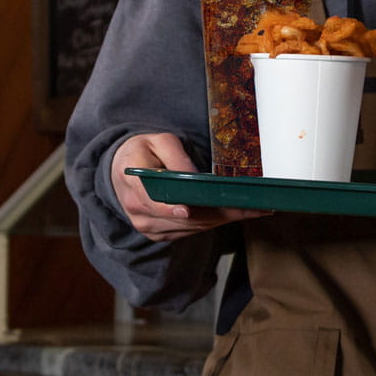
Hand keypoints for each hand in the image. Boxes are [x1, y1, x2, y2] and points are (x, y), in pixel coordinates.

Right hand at [109, 132, 271, 241]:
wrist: (122, 169)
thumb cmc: (143, 151)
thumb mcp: (158, 141)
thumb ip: (176, 157)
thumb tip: (194, 176)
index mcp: (133, 184)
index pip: (154, 202)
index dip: (174, 209)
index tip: (191, 210)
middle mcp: (139, 212)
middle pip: (185, 218)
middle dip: (220, 213)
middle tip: (253, 206)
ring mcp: (149, 227)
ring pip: (192, 227)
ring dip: (223, 219)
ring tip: (253, 209)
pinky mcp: (160, 234)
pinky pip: (191, 231)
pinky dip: (213, 222)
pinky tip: (234, 214)